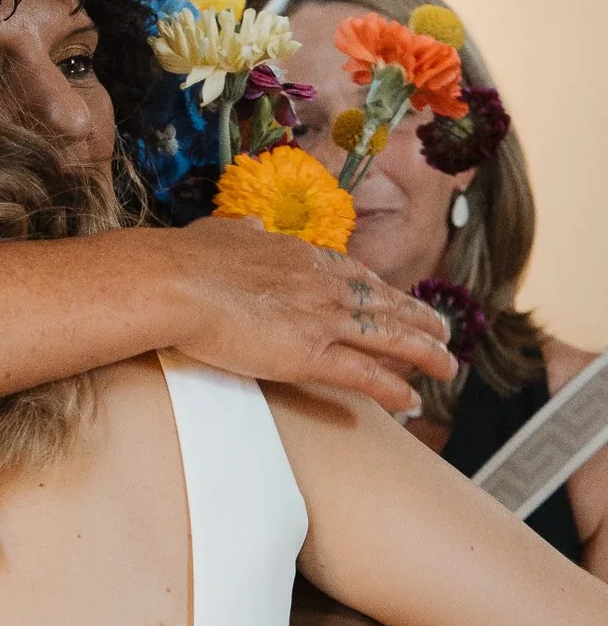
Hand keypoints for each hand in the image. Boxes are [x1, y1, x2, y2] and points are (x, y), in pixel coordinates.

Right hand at [163, 217, 456, 415]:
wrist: (178, 283)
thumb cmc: (187, 259)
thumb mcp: (219, 233)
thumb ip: (239, 232)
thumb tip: (246, 224)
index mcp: (302, 256)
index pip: (354, 275)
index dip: (380, 291)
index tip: (396, 300)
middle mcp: (322, 285)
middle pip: (385, 303)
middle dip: (418, 318)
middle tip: (442, 332)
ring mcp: (321, 320)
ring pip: (389, 338)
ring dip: (424, 354)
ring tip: (447, 367)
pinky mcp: (311, 355)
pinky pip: (365, 376)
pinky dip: (393, 389)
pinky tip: (413, 401)